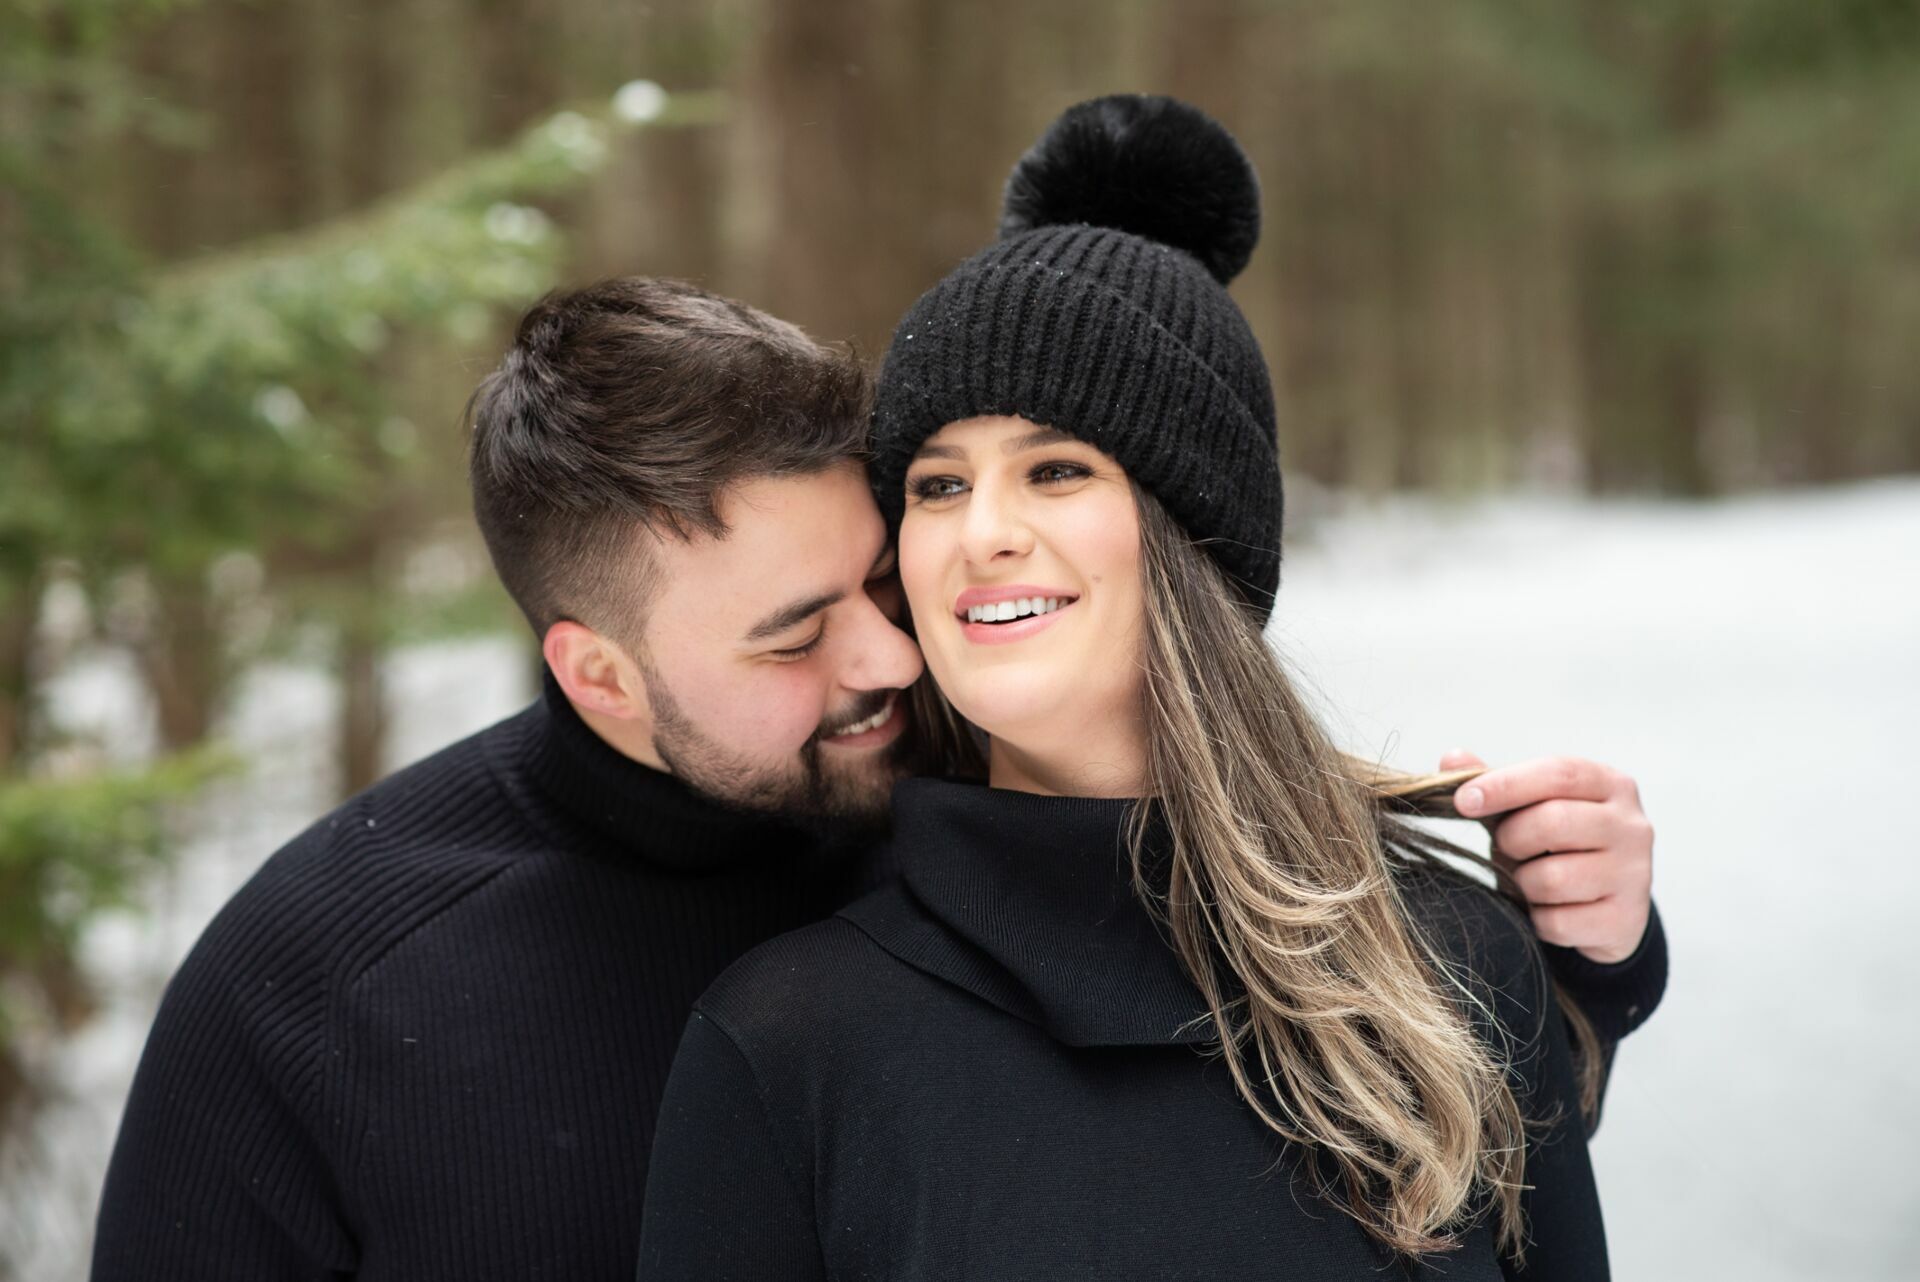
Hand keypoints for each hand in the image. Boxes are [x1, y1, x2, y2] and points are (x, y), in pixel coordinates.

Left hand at [1442, 750, 1653, 964]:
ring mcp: (1635, 874)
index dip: (1505, 785)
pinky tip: (1546, 908)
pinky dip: (1538, 917)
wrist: (1604, 906)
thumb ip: (1492, 783)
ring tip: (1530, 879)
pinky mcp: (1626, 919)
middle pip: (1554, 822)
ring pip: (1553, 878)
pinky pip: (1558, 921)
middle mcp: (1632, 825)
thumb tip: (1451, 759)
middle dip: (1512, 838)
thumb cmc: (1558, 845)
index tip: (1463, 801)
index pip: (1557, 773)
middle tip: (1506, 846)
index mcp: (1610, 784)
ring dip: (1523, 882)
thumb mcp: (1528, 808)